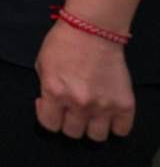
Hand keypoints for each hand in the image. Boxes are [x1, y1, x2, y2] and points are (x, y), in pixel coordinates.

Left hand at [35, 19, 134, 140]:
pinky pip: (122, 130)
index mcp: (55, 93)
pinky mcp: (124, 104)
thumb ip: (45, 88)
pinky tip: (108, 115)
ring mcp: (104, 106)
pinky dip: (115, 126)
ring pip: (96, 137)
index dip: (47, 117)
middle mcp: (79, 103)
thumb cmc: (64, 42)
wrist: (93, 29)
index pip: (49, 125)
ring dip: (91, 127)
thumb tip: (47, 104)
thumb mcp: (42, 64)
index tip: (49, 107)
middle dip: (69, 122)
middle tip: (71, 109)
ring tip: (90, 114)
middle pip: (73, 133)